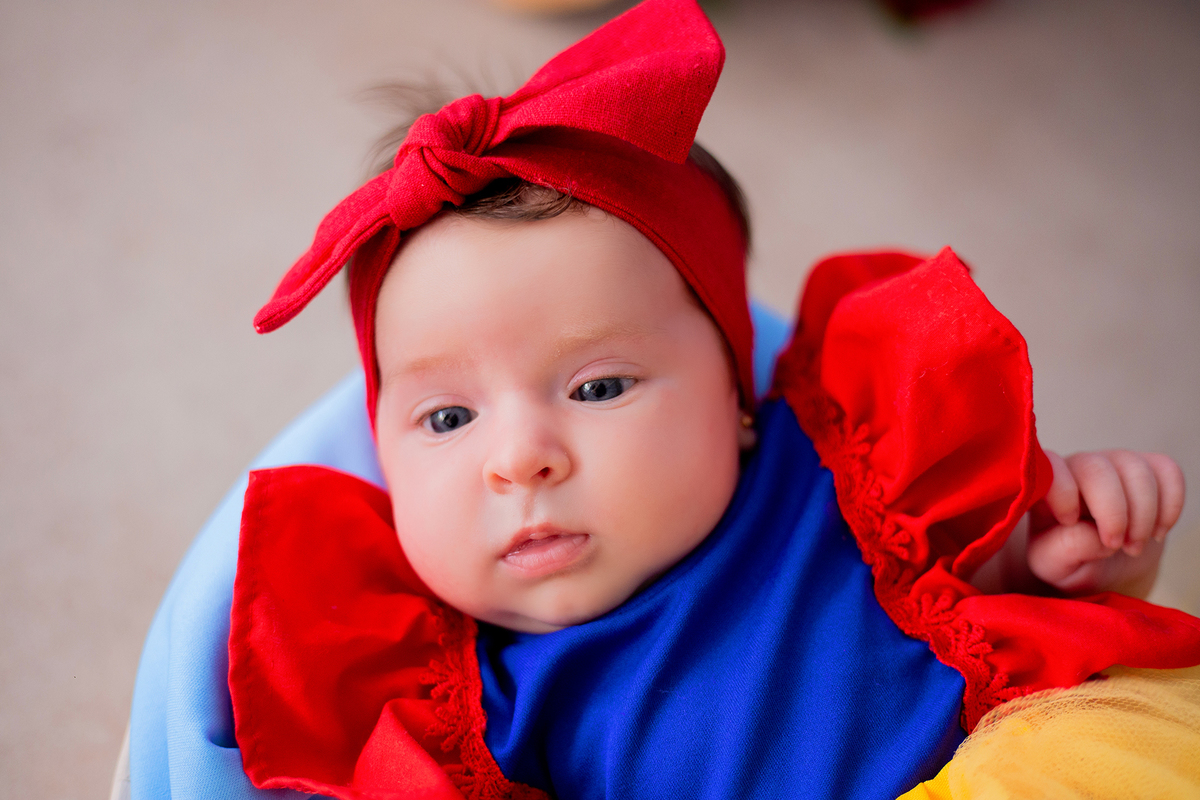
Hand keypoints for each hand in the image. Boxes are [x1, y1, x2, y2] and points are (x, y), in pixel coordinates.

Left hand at [1026, 449, 1184, 597]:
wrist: (1105, 562)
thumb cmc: (1071, 559)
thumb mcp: (1053, 565)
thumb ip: (1064, 549)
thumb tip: (1096, 535)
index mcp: (1044, 485)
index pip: (1050, 468)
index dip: (1063, 494)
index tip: (1070, 522)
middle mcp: (1077, 466)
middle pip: (1098, 469)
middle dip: (1114, 513)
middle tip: (1118, 547)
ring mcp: (1113, 463)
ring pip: (1135, 469)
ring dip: (1144, 514)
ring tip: (1134, 546)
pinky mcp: (1147, 468)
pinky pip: (1167, 470)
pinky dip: (1170, 504)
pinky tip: (1158, 530)